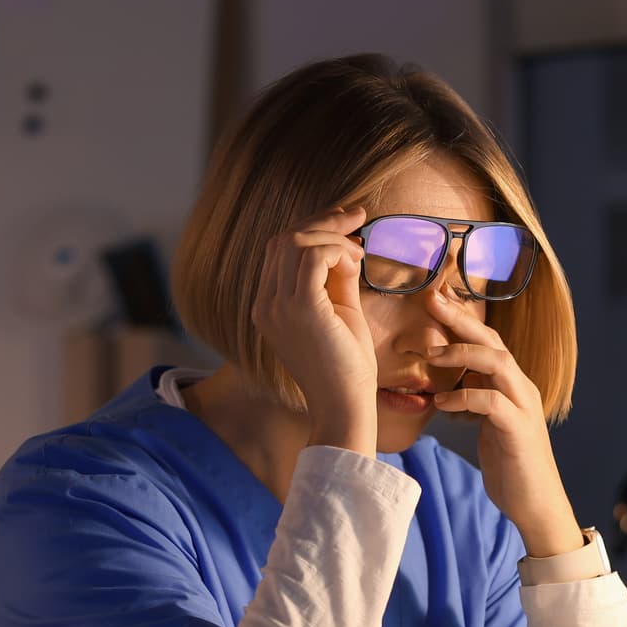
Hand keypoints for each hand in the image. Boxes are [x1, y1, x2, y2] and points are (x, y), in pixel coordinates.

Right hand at [250, 205, 376, 452]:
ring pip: (296, 241)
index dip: (314, 227)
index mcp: (269, 306)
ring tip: (360, 254)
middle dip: (324, 221)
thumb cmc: (346, 367)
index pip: (281, 249)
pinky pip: (314, 256)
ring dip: (334, 237)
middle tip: (358, 219)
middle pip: (285, 238)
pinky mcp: (300, 309)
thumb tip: (346, 245)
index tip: (348, 222)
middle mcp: (266, 304)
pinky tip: (356, 264)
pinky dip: (337, 251)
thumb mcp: (340, 311)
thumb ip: (336, 279)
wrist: (344, 406)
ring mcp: (278, 307)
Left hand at [428, 291, 583, 556]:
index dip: (462, 319)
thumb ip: (475, 400)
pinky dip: (464, 397)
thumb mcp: (488, 426)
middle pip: (493, 341)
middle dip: (461, 320)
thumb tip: (446, 386)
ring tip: (431, 355)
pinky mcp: (518, 430)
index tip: (435, 300)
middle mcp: (522, 388)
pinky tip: (441, 401)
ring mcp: (524, 407)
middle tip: (431, 301)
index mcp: (513, 384)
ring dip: (462, 354)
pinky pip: (490, 403)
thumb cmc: (510, 465)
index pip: (489, 341)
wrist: (536, 503)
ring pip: (497, 363)